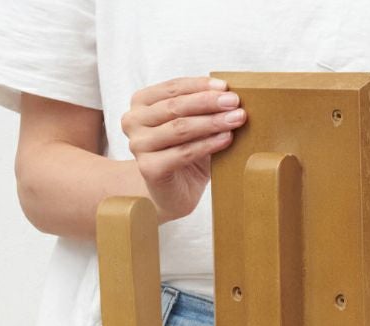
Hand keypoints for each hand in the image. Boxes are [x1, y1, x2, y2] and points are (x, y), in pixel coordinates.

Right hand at [121, 75, 246, 222]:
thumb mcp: (194, 128)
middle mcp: (133, 121)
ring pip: (180, 128)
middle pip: (175, 107)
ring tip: (236, 119)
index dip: (200, 85)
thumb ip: (202, 111)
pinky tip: (226, 139)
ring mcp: (138, 145)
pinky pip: (184, 152)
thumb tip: (231, 96)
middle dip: (209, 102)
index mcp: (141, 104)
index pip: (173, 88)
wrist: (172, 195)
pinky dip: (208, 145)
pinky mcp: (148, 168)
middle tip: (235, 101)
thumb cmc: (185, 158)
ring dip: (212, 122)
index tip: (225, 86)